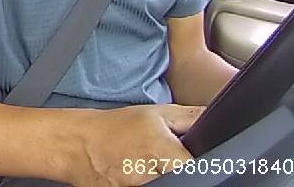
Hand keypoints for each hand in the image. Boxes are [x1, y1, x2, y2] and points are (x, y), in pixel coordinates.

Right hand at [60, 104, 203, 186]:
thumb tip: (217, 119)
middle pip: (182, 181)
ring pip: (166, 186)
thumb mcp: (155, 114)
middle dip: (177, 171)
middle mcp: (151, 177)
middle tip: (163, 160)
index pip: (199, 170)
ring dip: (161, 177)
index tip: (188, 158)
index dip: (198, 164)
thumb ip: (192, 117)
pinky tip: (134, 174)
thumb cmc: (115, 128)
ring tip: (145, 166)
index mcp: (163, 153)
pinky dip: (143, 183)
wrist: (75, 144)